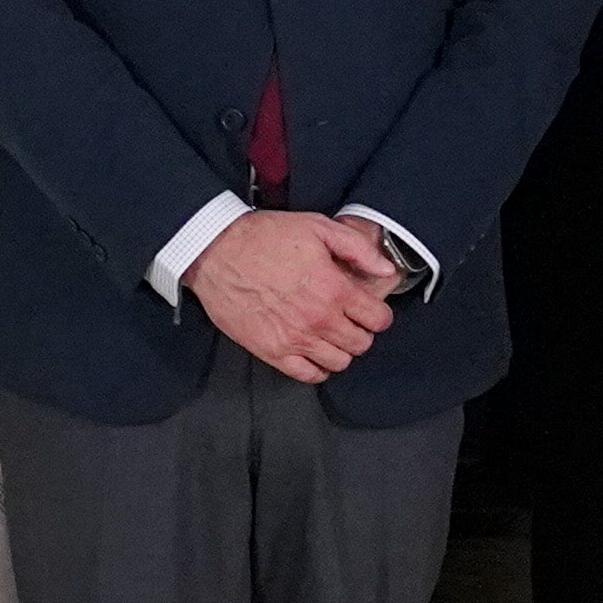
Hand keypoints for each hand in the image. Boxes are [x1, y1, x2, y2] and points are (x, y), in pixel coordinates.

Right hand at [187, 207, 403, 383]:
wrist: (216, 251)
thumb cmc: (265, 236)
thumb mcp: (318, 227)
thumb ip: (358, 249)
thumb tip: (387, 269)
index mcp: (334, 289)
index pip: (378, 319)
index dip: (379, 314)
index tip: (370, 310)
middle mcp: (319, 319)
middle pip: (361, 343)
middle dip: (361, 332)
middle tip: (349, 320)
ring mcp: (295, 339)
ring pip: (339, 362)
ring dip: (341, 350)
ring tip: (330, 335)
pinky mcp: (272, 351)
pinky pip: (308, 375)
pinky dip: (317, 368)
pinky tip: (313, 352)